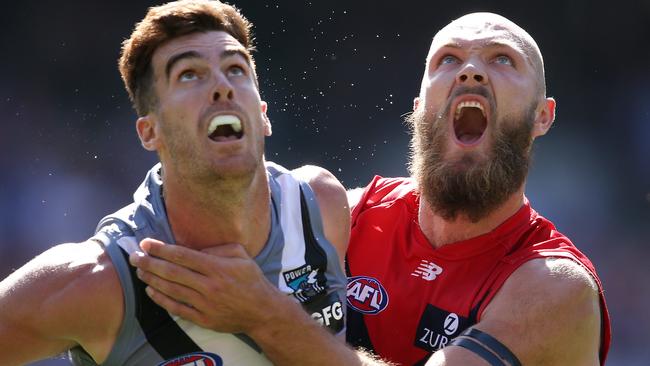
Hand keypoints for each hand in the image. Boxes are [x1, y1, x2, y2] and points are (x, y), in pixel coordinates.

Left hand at [129, 238, 290, 334]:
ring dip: (152, 280)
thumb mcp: (242, 256)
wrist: (262, 312)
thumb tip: (195, 249)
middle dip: (150, 263)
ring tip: (140, 270)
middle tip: (134, 256)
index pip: (183, 256)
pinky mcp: (203, 319)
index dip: (161, 249)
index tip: (146, 242)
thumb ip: (218, 248)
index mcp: (218, 267)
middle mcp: (209, 285)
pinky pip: (177, 308)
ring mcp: (205, 304)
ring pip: (172, 290)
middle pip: (172, 272)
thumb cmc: (251, 280)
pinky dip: (161, 300)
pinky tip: (151, 291)